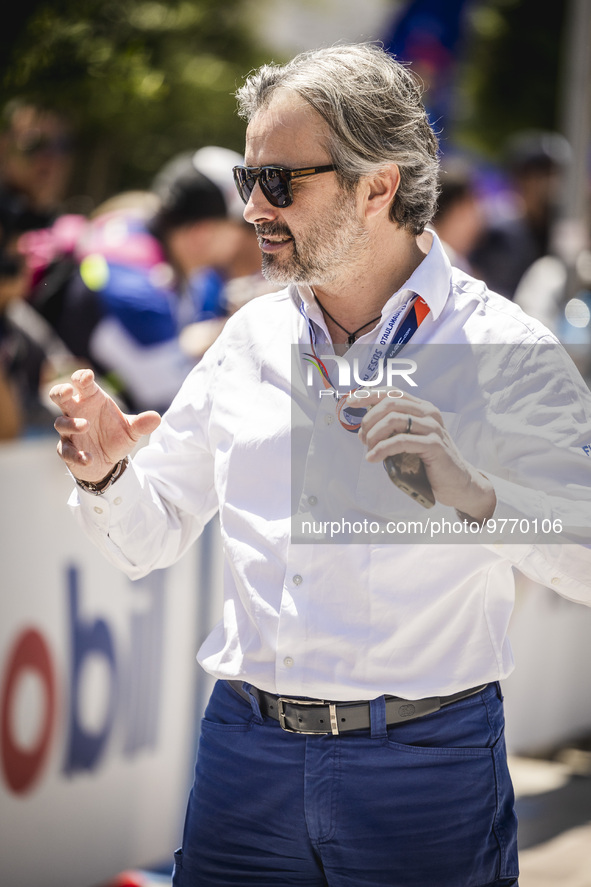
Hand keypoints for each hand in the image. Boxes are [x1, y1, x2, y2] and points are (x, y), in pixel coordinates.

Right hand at [49, 369, 160, 481]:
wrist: (109, 462)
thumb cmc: (116, 436)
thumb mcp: (131, 431)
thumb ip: (141, 424)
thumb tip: (157, 418)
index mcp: (92, 400)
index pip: (82, 384)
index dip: (81, 378)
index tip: (87, 376)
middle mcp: (77, 412)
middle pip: (59, 396)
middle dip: (60, 391)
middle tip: (68, 391)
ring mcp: (70, 431)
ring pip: (61, 423)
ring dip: (71, 424)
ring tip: (85, 426)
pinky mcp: (68, 450)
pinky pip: (66, 451)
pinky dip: (76, 454)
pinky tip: (88, 458)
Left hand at [354, 389, 495, 522]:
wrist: (457, 482)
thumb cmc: (429, 462)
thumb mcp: (411, 439)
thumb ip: (395, 428)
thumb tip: (364, 426)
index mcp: (422, 408)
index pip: (393, 392)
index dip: (369, 394)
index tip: (351, 401)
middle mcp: (429, 413)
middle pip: (390, 404)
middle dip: (369, 419)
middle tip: (362, 438)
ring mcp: (433, 428)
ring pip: (393, 420)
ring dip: (373, 435)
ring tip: (369, 449)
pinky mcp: (434, 445)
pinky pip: (401, 441)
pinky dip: (382, 449)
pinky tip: (373, 458)